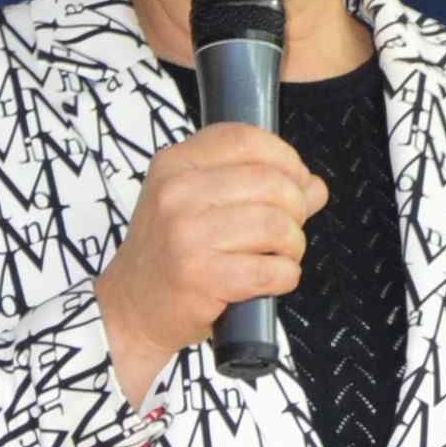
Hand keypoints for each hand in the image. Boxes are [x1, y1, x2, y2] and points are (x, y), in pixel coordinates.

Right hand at [97, 127, 327, 398]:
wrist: (131, 307)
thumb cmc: (170, 253)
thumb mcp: (197, 204)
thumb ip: (256, 187)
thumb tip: (314, 186)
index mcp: (175, 164)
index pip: (245, 139)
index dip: (285, 158)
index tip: (295, 181)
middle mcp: (177, 193)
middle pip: (271, 182)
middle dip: (296, 208)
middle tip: (288, 229)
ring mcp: (186, 235)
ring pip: (275, 225)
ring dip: (292, 245)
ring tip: (281, 256)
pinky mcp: (200, 276)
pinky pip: (269, 270)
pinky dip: (285, 276)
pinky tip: (273, 278)